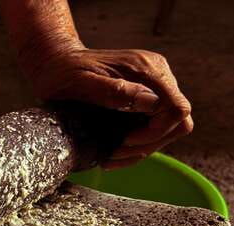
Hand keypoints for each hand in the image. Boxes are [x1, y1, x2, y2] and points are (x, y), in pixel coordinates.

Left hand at [24, 46, 192, 168]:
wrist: (56, 61)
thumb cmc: (63, 71)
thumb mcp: (80, 82)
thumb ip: (114, 91)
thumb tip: (150, 102)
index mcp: (146, 69)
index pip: (175, 108)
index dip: (156, 132)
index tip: (126, 141)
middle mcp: (157, 74)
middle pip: (177, 121)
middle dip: (149, 143)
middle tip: (115, 154)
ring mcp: (153, 85)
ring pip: (168, 127)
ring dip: (143, 147)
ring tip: (112, 156)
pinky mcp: (144, 95)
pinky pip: (153, 125)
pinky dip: (137, 143)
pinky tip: (114, 151)